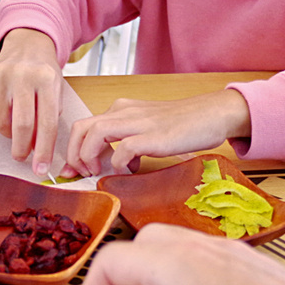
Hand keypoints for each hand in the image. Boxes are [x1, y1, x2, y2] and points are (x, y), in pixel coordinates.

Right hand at [0, 29, 63, 175]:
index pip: (46, 123)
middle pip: (21, 124)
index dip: (44, 150)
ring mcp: (2, 74)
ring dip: (8, 133)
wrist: (28, 42)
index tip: (41, 169)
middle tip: (22, 158)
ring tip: (15, 131)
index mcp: (47, 79)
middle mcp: (24, 75)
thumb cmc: (44, 72)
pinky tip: (6, 112)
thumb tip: (38, 152)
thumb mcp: (56, 90)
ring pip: (0, 119)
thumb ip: (49, 118)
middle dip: (22, 148)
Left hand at [64, 89, 251, 176]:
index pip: (83, 126)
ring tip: (102, 172)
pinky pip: (124, 149)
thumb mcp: (147, 129)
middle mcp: (124, 111)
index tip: (74, 172)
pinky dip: (120, 165)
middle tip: (85, 174)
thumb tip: (116, 166)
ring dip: (90, 158)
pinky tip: (130, 172)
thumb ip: (128, 142)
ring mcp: (139, 122)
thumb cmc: (182, 124)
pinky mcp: (154, 135)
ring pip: (95, 134)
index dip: (72, 151)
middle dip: (74, 156)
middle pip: (80, 128)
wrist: (212, 114)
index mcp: (121, 110)